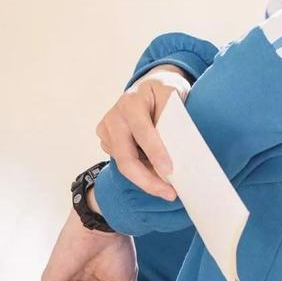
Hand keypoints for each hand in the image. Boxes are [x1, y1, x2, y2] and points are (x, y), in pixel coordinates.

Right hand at [95, 64, 192, 199]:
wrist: (147, 86)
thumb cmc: (163, 90)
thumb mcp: (173, 94)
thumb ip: (171, 117)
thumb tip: (175, 148)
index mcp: (131, 102)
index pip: (142, 132)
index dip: (156, 153)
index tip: (170, 171)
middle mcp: (114, 117)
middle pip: (126, 158)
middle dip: (147, 180)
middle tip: (169, 194)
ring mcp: (106, 130)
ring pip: (124, 164)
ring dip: (146, 179)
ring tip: (167, 188)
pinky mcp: (106, 141)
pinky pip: (123, 162)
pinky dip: (141, 172)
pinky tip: (156, 173)